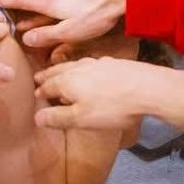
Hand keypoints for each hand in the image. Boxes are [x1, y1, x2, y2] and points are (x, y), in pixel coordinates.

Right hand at [34, 56, 183, 130]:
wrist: (149, 88)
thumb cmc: (113, 107)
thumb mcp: (81, 119)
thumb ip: (58, 118)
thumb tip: (37, 117)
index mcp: (68, 81)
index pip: (48, 85)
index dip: (40, 91)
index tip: (35, 95)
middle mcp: (80, 68)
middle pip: (59, 71)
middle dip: (48, 76)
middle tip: (39, 77)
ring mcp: (99, 64)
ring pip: (75, 65)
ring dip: (64, 70)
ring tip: (60, 72)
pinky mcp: (114, 64)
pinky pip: (91, 64)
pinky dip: (82, 68)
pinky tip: (89, 70)